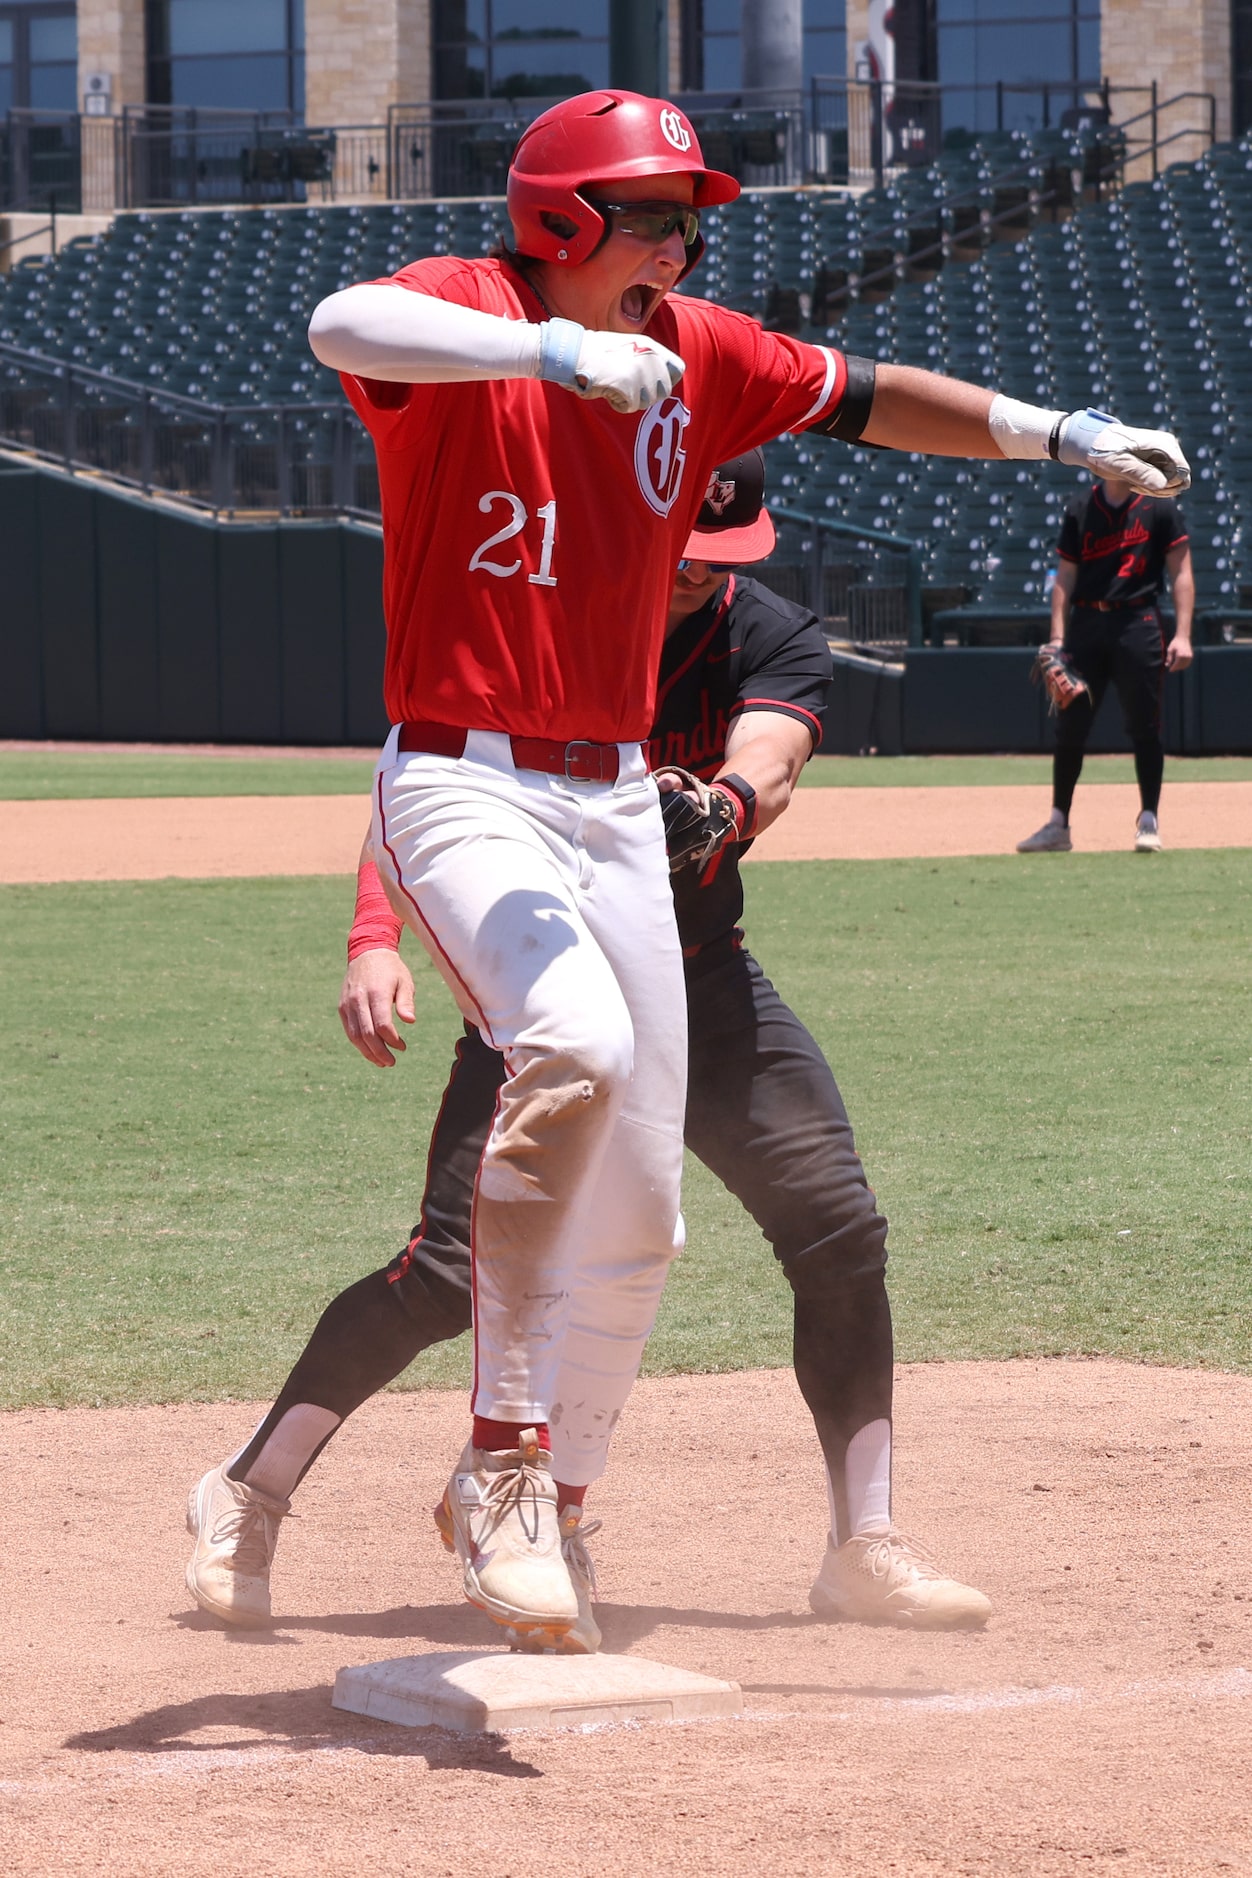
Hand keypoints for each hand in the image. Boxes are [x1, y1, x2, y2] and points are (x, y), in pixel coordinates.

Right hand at [339, 947, 415, 1067]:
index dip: (392, 1040)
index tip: (402, 1047)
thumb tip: (410, 1021)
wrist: (367, 952)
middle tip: (391, 1062)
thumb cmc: (391, 969)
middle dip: (380, 1052)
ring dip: (368, 1052)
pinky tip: (370, 1051)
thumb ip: (406, 1001)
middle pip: (367, 1034)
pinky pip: (349, 1030)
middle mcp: (359, 999)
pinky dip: (359, 1043)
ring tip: (382, 1062)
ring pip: (355, 1035)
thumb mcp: (404, 981)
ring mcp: (348, 1003)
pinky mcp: (342, 1007)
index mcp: (377, 992)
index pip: (382, 1024)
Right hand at [571, 329, 685, 413]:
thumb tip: (660, 378)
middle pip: (663, 392)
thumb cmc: (596, 352)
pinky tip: (607, 389)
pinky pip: (630, 407)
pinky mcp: (630, 388)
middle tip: (626, 386)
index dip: (668, 380)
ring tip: (614, 384)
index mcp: (652, 346)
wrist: (576, 354)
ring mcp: (642, 374)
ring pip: (646, 402)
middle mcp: (651, 359)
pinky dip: (618, 404)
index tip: (655, 385)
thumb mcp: (628, 344)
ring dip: (631, 399)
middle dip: (646, 394)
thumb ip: (647, 358)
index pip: (678, 369)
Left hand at [1056, 410, 1190, 495]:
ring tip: (1133, 484)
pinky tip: (1134, 483)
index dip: (1166, 486)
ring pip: (1173, 483)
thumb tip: (1163, 484)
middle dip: (1161, 490)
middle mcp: (1168, 448)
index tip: (1141, 485)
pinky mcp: (1157, 461)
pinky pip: (1164, 481)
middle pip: (1180, 480)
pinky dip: (1152, 487)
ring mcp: (1164, 454)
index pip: (1182, 472)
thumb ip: (1141, 473)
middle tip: (1136, 487)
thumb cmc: (1105, 451)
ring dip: (1156, 490)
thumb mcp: (1119, 464)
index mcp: (1163, 444)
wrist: (1094, 443)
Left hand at [1165, 635, 1192, 671]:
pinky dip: (1184, 665)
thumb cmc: (1175, 643)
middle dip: (1176, 668)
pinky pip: (1188, 663)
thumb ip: (1169, 658)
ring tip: (1175, 666)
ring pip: (1185, 665)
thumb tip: (1167, 665)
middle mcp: (1186, 656)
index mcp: (1180, 655)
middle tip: (1172, 668)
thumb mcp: (1170, 650)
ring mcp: (1189, 656)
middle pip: (1180, 666)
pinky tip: (1180, 664)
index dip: (1173, 668)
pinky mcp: (1191, 656)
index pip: (1176, 665)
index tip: (1170, 670)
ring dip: (1180, 667)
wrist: (1183, 638)